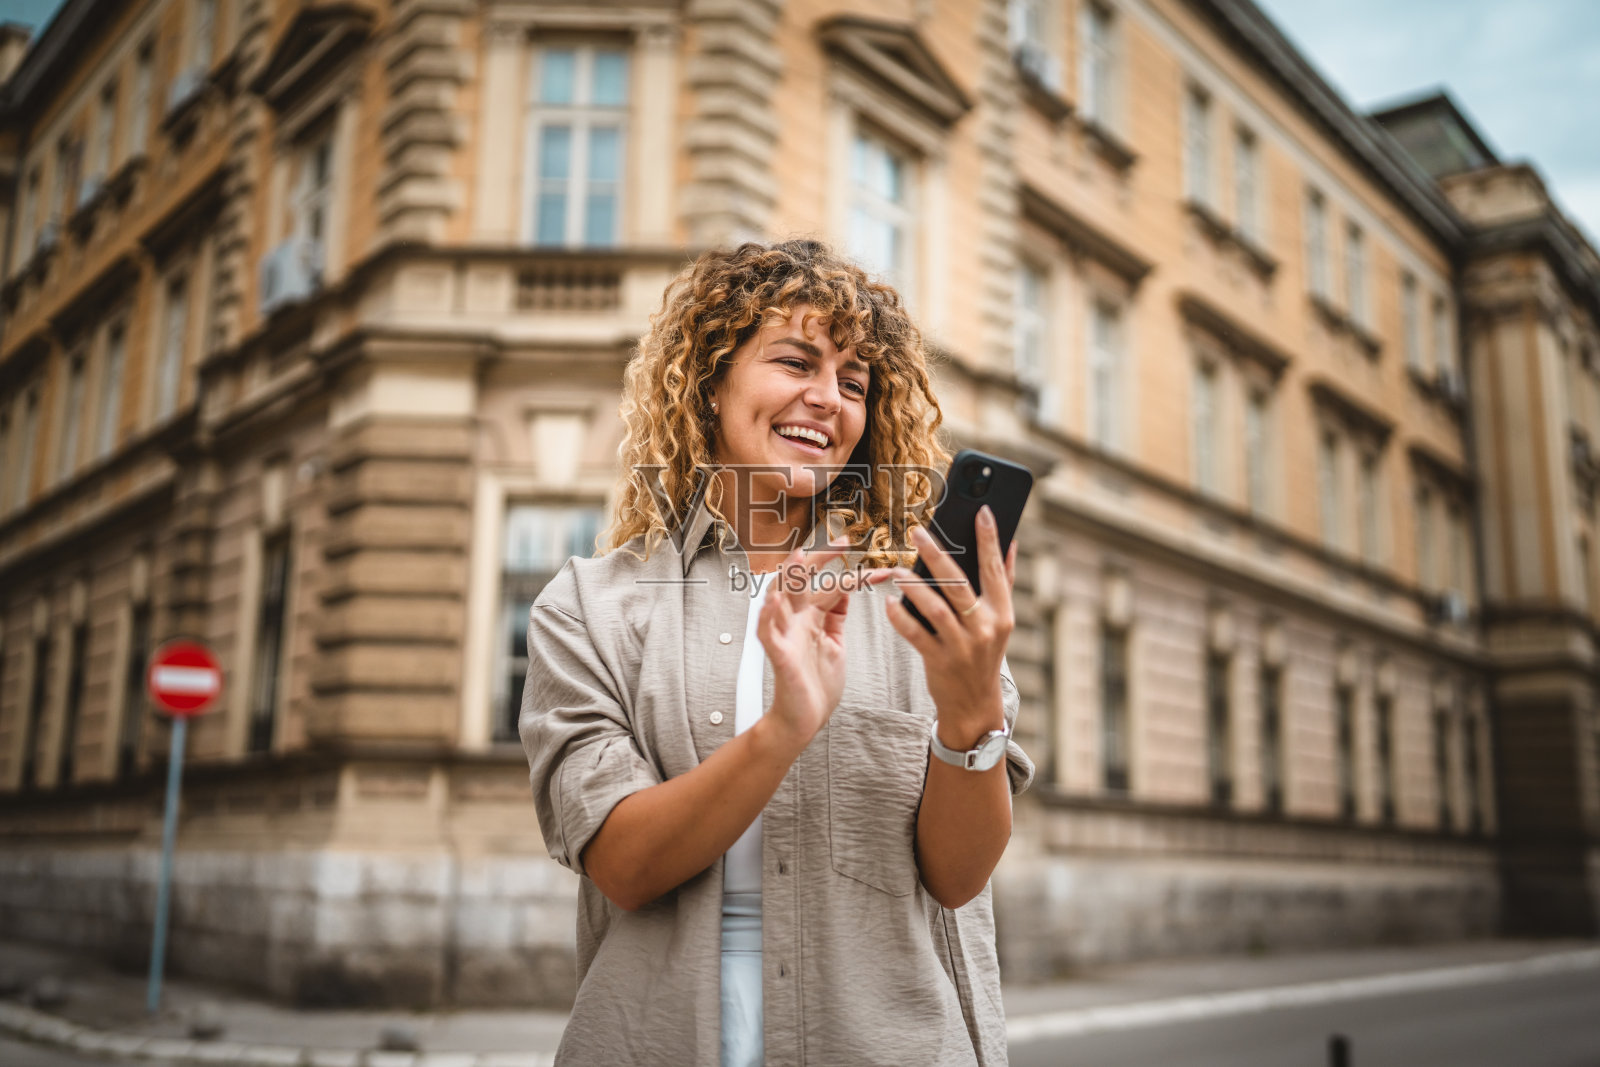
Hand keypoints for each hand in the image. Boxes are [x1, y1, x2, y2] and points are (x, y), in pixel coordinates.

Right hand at [757, 537, 894, 750]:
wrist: (804, 719)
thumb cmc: (817, 685)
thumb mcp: (835, 643)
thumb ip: (837, 616)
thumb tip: (845, 588)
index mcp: (812, 618)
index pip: (830, 585)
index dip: (850, 571)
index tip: (872, 561)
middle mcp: (797, 621)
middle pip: (803, 580)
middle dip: (820, 559)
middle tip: (842, 543)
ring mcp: (786, 636)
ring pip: (780, 598)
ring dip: (788, 577)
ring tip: (798, 557)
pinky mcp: (778, 655)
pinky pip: (767, 632)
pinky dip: (768, 616)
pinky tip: (774, 601)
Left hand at [885, 506, 1017, 744]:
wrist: (974, 704)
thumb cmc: (984, 654)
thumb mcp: (1001, 621)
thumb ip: (1004, 582)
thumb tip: (1011, 542)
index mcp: (1002, 613)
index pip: (996, 570)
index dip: (990, 539)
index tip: (982, 511)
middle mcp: (985, 628)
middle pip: (960, 584)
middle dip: (939, 555)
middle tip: (918, 532)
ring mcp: (962, 646)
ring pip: (936, 608)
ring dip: (914, 586)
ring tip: (897, 570)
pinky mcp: (939, 661)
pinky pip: (915, 634)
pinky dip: (900, 617)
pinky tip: (889, 602)